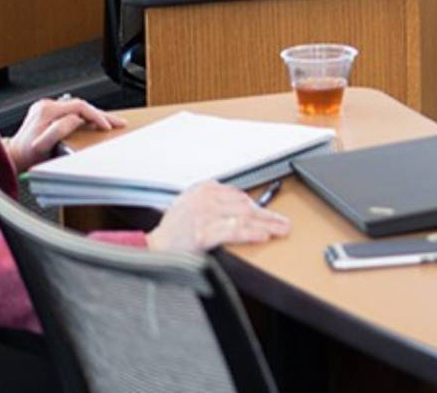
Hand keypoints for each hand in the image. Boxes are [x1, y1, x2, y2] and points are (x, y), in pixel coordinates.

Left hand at [4, 95, 124, 170]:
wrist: (13, 157)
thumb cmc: (26, 155)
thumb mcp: (42, 145)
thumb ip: (59, 130)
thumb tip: (77, 119)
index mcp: (47, 110)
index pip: (80, 107)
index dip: (96, 116)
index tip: (107, 126)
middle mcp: (46, 105)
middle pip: (81, 106)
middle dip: (101, 115)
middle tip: (118, 123)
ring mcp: (46, 108)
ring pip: (78, 108)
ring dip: (95, 115)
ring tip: (111, 122)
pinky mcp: (48, 113)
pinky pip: (72, 112)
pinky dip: (85, 117)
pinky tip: (94, 122)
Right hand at [147, 181, 289, 253]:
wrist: (153, 247)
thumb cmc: (173, 229)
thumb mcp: (191, 203)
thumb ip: (215, 200)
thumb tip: (243, 204)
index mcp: (205, 188)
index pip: (239, 195)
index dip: (257, 207)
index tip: (269, 213)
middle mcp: (206, 198)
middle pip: (245, 205)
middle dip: (266, 216)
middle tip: (283, 222)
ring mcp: (205, 215)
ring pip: (244, 218)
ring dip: (266, 224)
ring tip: (281, 229)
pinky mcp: (204, 233)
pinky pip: (234, 231)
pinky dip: (251, 233)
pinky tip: (263, 235)